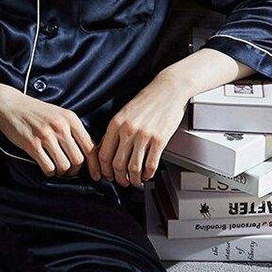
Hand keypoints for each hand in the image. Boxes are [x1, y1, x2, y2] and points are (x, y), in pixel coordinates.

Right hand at [0, 85, 101, 179]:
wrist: (9, 104)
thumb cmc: (36, 112)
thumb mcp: (59, 114)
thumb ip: (73, 130)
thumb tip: (88, 153)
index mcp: (71, 119)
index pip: (90, 147)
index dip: (95, 165)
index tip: (96, 176)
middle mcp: (61, 126)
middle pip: (78, 160)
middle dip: (74, 170)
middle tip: (68, 170)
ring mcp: (46, 135)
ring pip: (64, 166)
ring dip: (61, 172)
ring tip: (56, 168)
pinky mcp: (32, 144)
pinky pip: (48, 167)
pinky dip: (49, 172)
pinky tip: (45, 167)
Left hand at [98, 71, 189, 187]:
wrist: (168, 90)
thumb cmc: (147, 100)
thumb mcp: (124, 112)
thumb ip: (115, 130)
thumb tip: (107, 149)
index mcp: (116, 123)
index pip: (103, 154)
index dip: (104, 169)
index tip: (107, 175)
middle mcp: (128, 130)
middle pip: (117, 164)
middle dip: (118, 178)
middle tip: (122, 182)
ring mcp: (144, 135)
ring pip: (133, 168)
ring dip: (133, 179)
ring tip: (135, 181)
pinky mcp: (159, 139)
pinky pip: (150, 164)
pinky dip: (148, 174)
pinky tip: (147, 175)